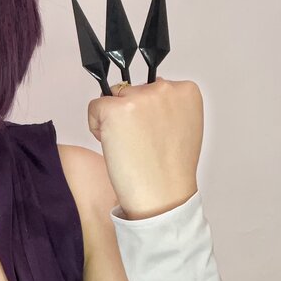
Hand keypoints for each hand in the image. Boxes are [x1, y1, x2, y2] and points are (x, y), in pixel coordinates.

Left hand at [86, 77, 202, 218]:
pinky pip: (94, 107)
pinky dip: (96, 127)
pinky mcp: (116, 109)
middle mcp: (165, 88)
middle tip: (138, 142)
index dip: (145, 112)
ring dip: (112, 119)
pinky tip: (113, 145)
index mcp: (186, 91)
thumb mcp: (184, 127)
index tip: (151, 132)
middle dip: (129, 113)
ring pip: (112, 97)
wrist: (162, 194)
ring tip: (128, 145)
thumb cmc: (172, 169)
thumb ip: (169, 108)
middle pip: (131, 90)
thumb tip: (145, 101)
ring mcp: (140, 96)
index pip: (153, 87)